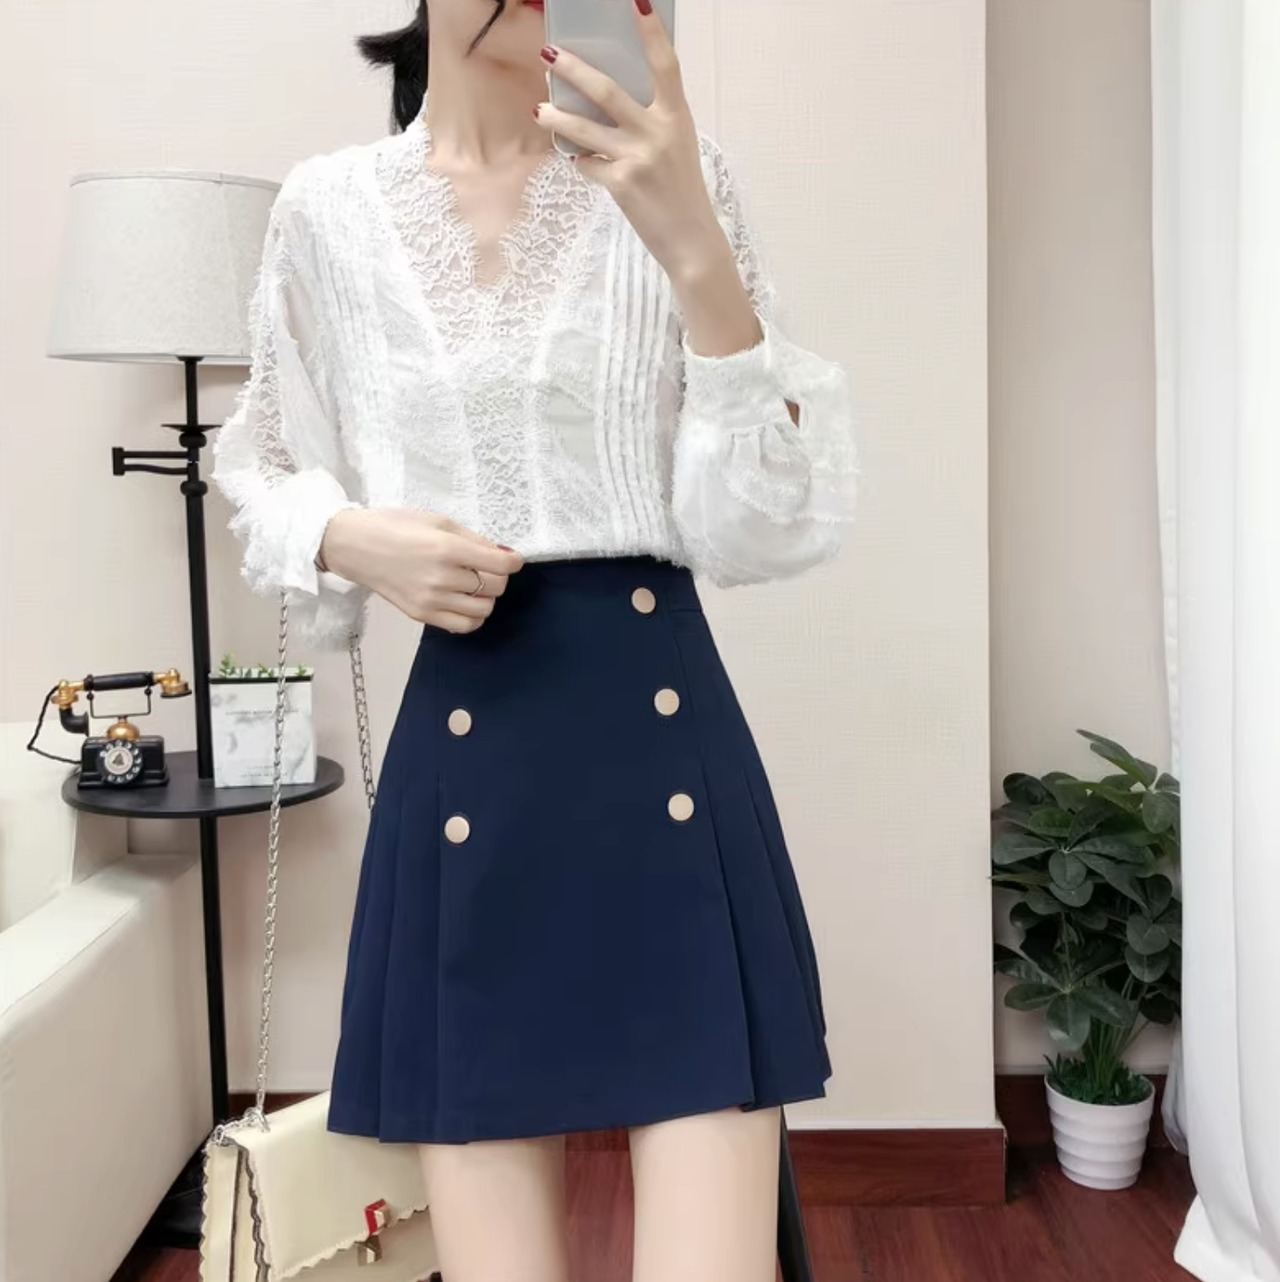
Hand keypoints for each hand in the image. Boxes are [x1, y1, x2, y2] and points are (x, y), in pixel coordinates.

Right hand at [320, 508, 523, 634]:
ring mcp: (431, 600)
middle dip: (498, 576)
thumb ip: (473, 539)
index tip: (512, 559)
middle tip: (485, 566)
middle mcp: (441, 577)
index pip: (500, 565)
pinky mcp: (422, 615)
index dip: (514, 561)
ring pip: (484, 609)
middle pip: (495, 587)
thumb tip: (502, 554)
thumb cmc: (395, 527)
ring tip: (473, 584)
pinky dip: (473, 616)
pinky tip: (465, 601)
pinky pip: (464, 626)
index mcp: (447, 548)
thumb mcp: (438, 520)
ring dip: (486, 596)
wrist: (356, 547)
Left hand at [534, 2, 724, 284]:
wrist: (690, 240)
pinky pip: (587, 163)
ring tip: (539, 109)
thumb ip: (652, 121)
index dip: (652, 33)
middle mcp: (657, 133)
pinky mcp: (621, 184)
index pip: (666, 66)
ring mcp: (637, 158)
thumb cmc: (682, 192)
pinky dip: (580, 160)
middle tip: (549, 55)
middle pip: (608, 91)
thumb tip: (608, 101)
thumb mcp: (678, 147)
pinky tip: (580, 160)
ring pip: (585, 129)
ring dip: (557, 116)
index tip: (637, 2)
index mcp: (677, 118)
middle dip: (573, 70)